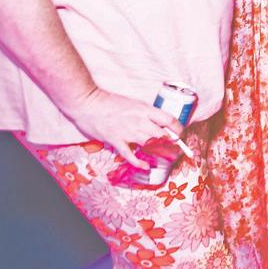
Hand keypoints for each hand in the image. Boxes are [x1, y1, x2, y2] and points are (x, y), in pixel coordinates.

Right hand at [63, 87, 181, 168]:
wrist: (87, 103)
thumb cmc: (109, 101)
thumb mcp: (132, 103)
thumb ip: (144, 113)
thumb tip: (156, 123)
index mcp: (145, 109)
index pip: (169, 120)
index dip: (178, 129)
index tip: (180, 134)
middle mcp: (139, 121)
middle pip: (162, 135)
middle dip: (171, 144)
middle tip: (175, 149)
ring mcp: (127, 132)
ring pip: (150, 145)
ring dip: (158, 153)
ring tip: (165, 158)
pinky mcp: (115, 141)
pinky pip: (130, 155)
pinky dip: (138, 162)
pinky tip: (145, 166)